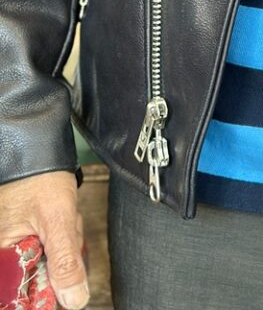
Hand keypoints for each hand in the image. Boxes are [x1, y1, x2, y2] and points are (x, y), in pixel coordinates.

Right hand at [0, 170, 88, 307]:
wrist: (40, 150)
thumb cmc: (40, 178)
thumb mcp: (57, 219)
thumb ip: (64, 261)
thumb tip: (74, 300)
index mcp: (1, 253)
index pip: (17, 297)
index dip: (42, 294)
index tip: (61, 280)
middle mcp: (5, 253)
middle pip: (36, 281)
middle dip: (60, 259)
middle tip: (64, 229)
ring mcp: (17, 246)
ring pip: (48, 265)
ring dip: (64, 246)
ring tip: (62, 217)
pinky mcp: (29, 239)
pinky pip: (50, 250)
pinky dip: (61, 238)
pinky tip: (62, 219)